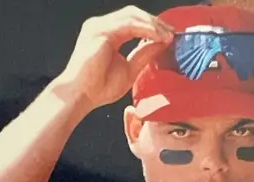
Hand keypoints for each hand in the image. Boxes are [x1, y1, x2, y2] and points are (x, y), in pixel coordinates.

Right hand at [56, 6, 174, 109]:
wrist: (81, 95)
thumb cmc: (99, 88)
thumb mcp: (130, 70)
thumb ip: (144, 55)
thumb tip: (162, 44)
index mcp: (108, 33)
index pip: (133, 22)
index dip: (152, 26)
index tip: (170, 36)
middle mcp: (102, 25)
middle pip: (133, 14)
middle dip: (155, 22)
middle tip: (172, 32)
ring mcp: (99, 25)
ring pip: (132, 15)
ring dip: (153, 24)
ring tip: (168, 35)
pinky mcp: (100, 30)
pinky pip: (128, 24)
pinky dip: (145, 29)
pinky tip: (157, 37)